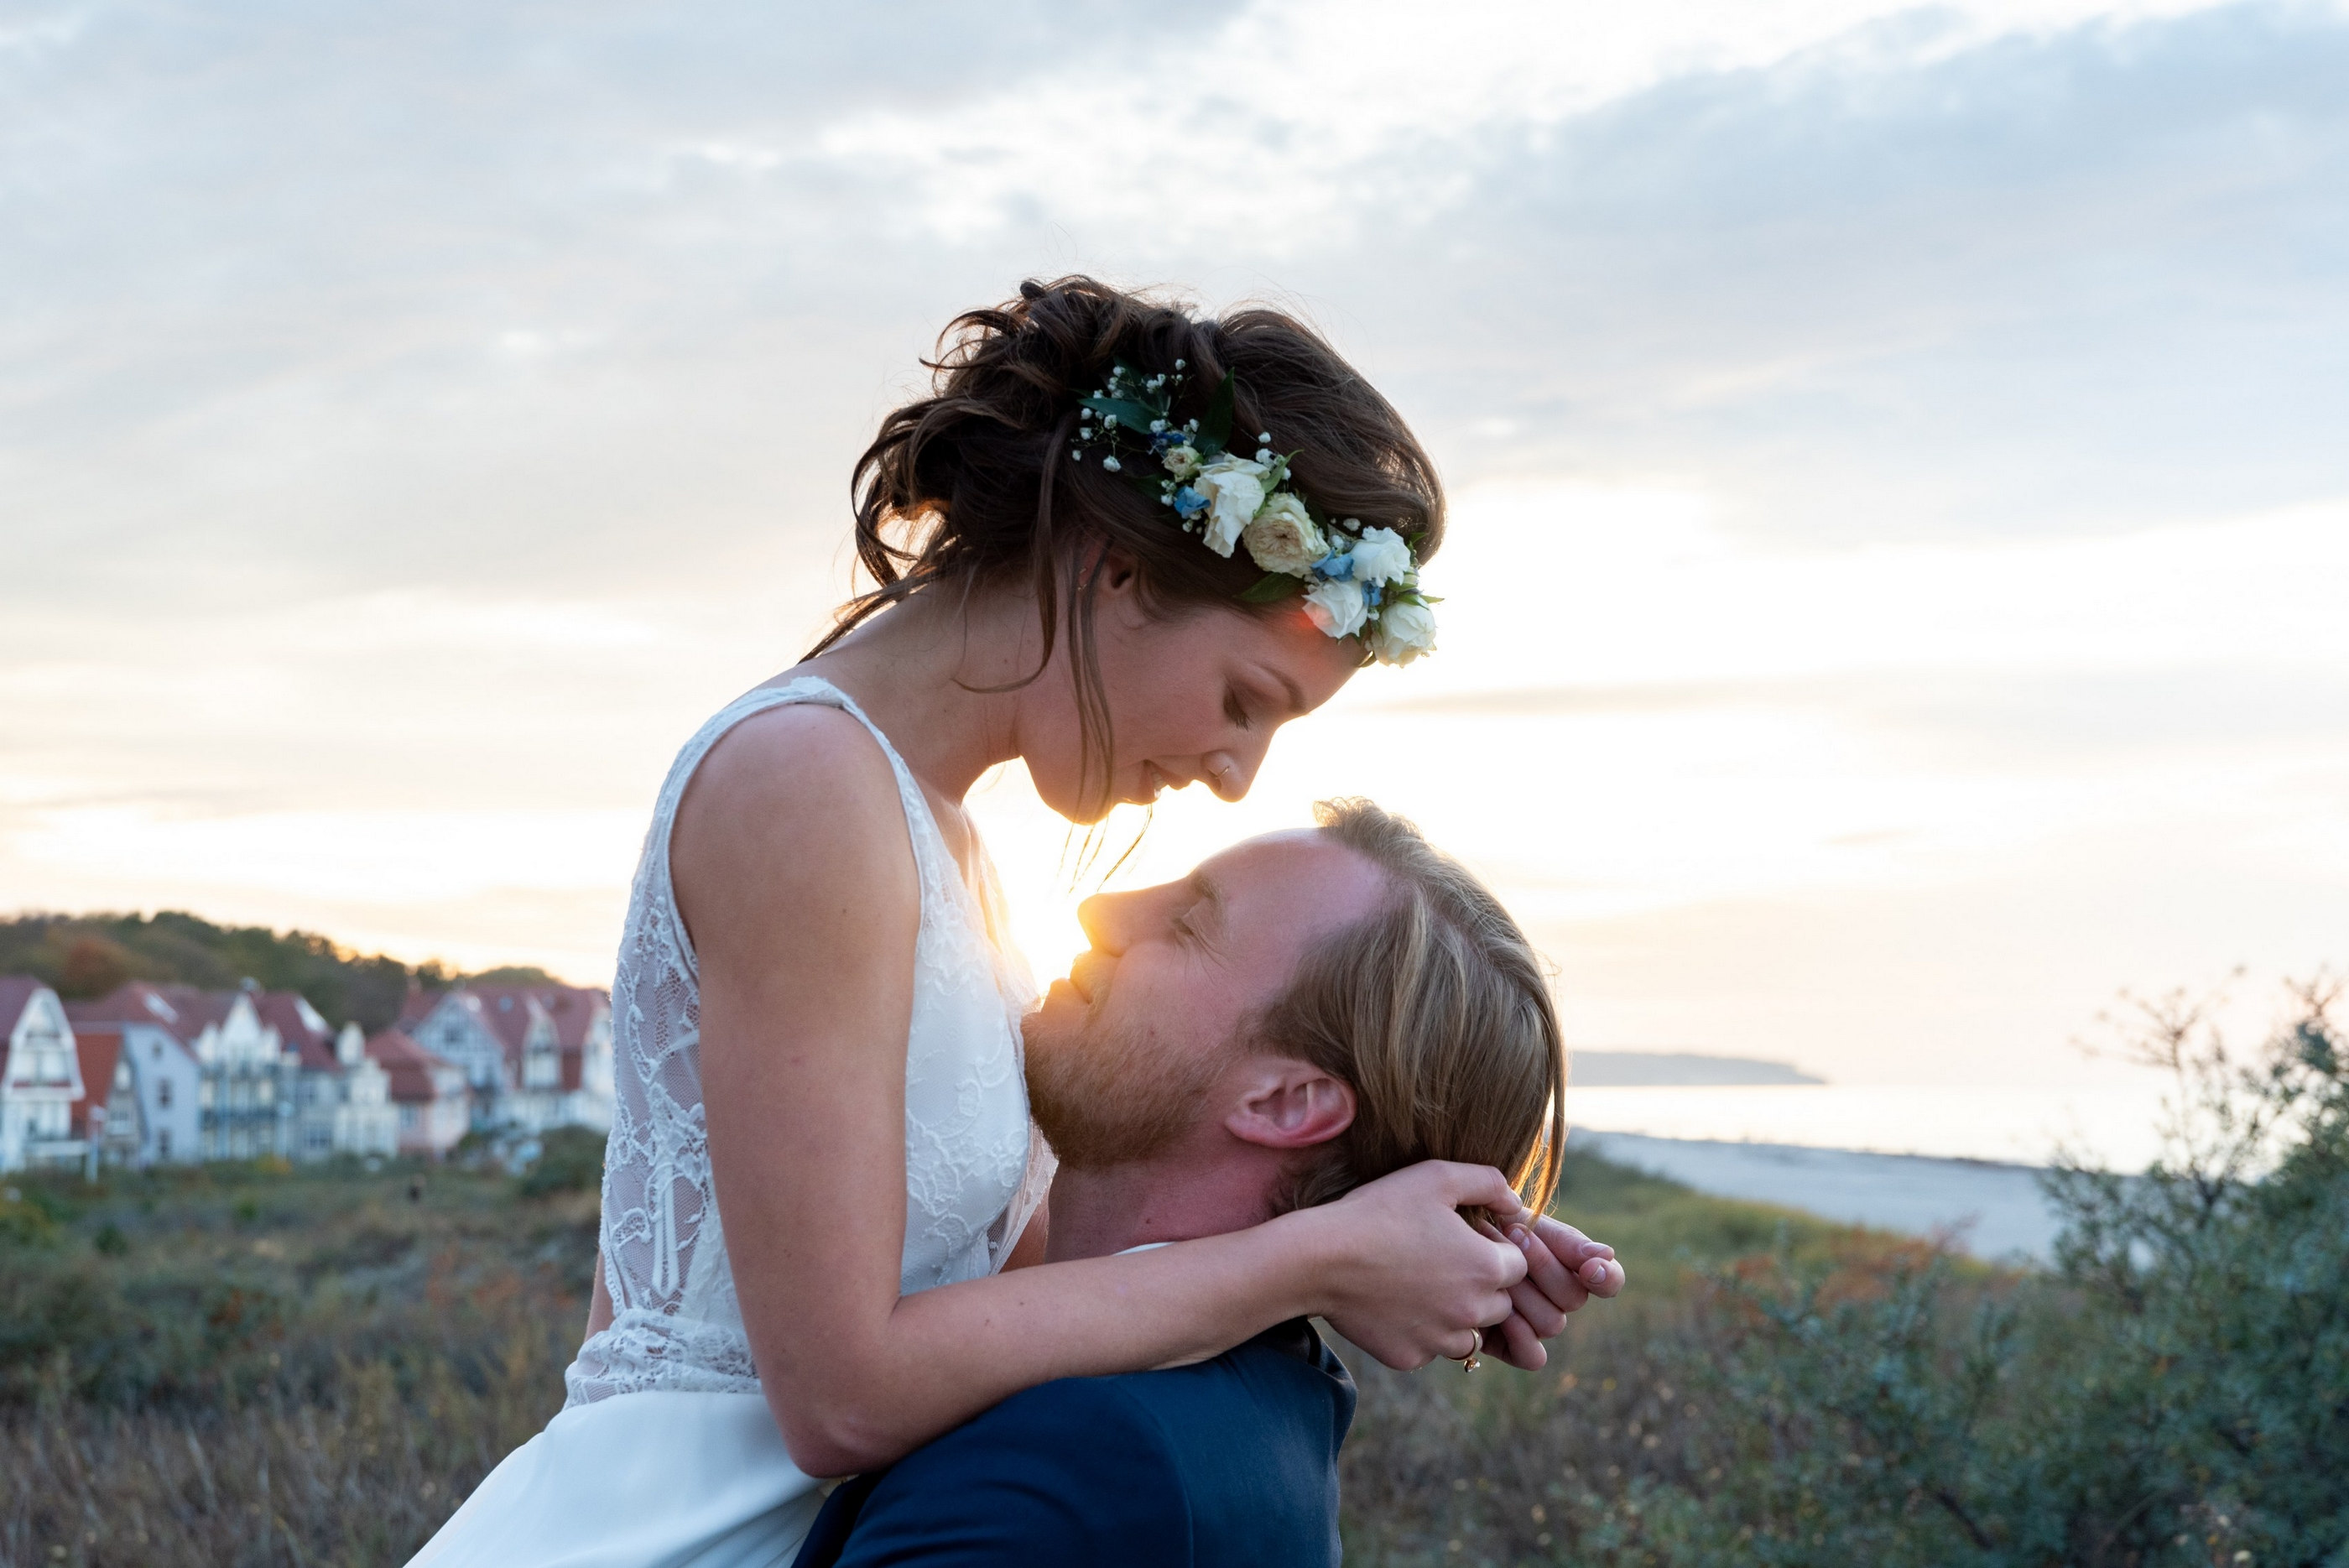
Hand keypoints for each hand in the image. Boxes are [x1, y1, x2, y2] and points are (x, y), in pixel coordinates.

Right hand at [1308, 1161, 1529, 1369]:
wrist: (1321, 1258)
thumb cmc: (1380, 1211)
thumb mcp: (1437, 1177)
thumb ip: (1489, 1183)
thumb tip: (1515, 1203)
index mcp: (1487, 1268)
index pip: (1518, 1265)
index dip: (1492, 1249)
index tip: (1462, 1238)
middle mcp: (1472, 1312)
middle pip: (1500, 1304)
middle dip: (1481, 1285)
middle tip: (1440, 1261)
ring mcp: (1440, 1340)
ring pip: (1469, 1333)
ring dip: (1455, 1314)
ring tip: (1419, 1285)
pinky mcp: (1410, 1358)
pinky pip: (1430, 1349)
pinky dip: (1420, 1332)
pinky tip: (1394, 1304)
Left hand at [1477, 1215, 1626, 1370]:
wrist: (1438, 1239)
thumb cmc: (1485, 1224)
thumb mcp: (1525, 1222)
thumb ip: (1564, 1239)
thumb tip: (1607, 1255)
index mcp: (1570, 1265)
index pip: (1609, 1279)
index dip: (1606, 1277)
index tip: (1590, 1267)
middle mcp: (1558, 1299)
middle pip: (1574, 1298)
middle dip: (1542, 1264)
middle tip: (1513, 1236)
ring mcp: (1536, 1324)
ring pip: (1553, 1323)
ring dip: (1522, 1292)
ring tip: (1491, 1266)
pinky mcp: (1511, 1347)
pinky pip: (1533, 1357)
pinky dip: (1519, 1335)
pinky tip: (1497, 1310)